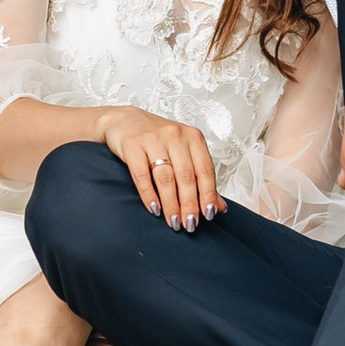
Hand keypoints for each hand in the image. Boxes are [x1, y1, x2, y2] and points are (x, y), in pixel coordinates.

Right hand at [98, 107, 221, 230]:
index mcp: (193, 137)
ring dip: (171, 204)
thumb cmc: (158, 140)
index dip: (208, 194)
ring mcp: (153, 139)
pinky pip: (142, 175)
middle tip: (190, 225)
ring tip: (174, 222)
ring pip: (166, 177)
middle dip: (189, 204)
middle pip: (186, 176)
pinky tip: (154, 209)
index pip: (205, 169)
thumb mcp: (183, 153)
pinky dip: (149, 195)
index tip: (209, 214)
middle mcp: (175, 135)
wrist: (125, 121)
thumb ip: (201, 178)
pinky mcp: (132, 145)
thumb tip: (220, 207)